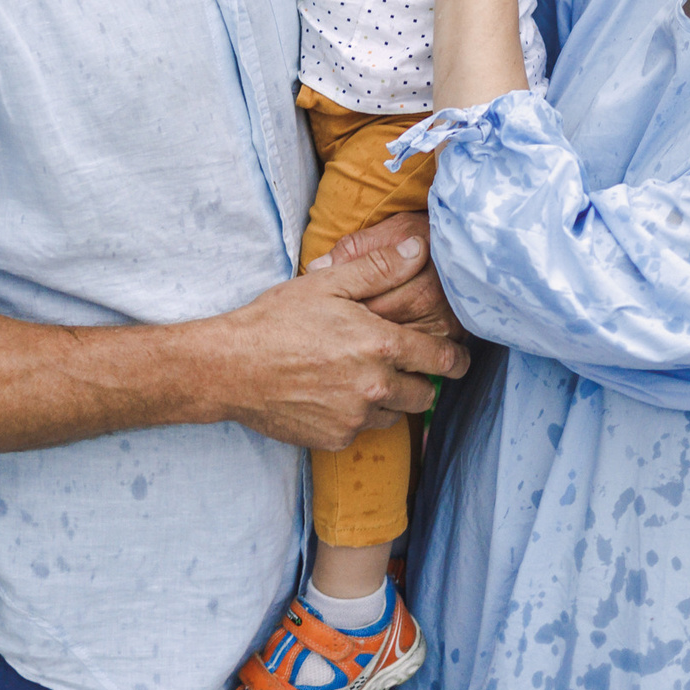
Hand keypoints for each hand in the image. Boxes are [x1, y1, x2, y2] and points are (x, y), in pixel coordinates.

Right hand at [210, 233, 470, 451]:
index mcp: (380, 346)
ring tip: (362, 378)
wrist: (230, 367)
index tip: (459, 360)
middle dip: (421, 382)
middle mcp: (375, 387)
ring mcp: (355, 418)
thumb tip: (419, 250)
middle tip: (403, 367)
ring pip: (394, 414)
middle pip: (424, 394)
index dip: (456, 360)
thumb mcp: (328, 283)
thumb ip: (379, 268)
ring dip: (389, 400)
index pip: (441, 360)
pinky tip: (333, 395)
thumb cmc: (276, 320)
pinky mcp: (335, 439)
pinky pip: (362, 429)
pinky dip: (357, 416)